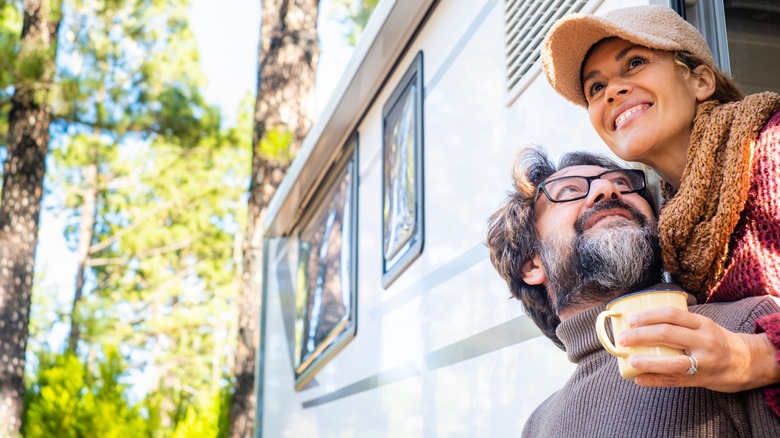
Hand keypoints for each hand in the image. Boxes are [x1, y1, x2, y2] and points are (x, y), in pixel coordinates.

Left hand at [618, 306, 779, 392]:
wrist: (746, 362)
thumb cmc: (716, 340)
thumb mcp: (703, 326)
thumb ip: (679, 323)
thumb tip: (640, 321)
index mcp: (702, 324)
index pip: (671, 315)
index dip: (648, 316)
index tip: (631, 320)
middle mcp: (703, 342)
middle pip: (667, 335)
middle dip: (640, 336)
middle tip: (622, 338)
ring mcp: (703, 363)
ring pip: (672, 363)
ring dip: (648, 362)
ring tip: (631, 360)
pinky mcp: (700, 380)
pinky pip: (673, 382)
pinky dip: (653, 381)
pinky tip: (638, 379)